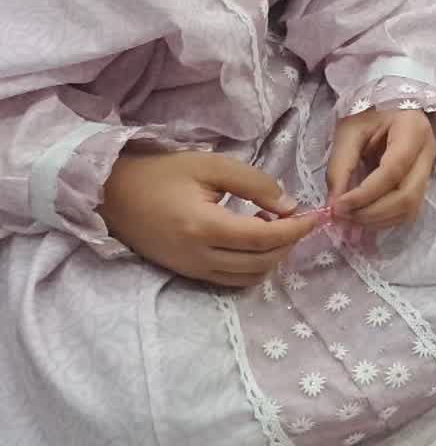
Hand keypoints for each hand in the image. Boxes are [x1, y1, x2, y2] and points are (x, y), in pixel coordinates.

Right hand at [100, 150, 319, 286]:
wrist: (111, 193)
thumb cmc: (162, 172)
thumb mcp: (211, 165)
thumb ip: (254, 184)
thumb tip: (288, 205)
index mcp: (204, 227)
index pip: (263, 238)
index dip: (294, 230)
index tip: (314, 217)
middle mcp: (198, 256)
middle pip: (260, 263)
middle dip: (287, 244)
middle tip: (298, 220)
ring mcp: (190, 269)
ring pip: (247, 277)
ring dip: (271, 257)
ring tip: (274, 226)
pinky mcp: (184, 272)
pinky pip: (229, 280)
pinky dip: (251, 266)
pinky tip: (252, 239)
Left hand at [327, 109, 435, 229]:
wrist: (389, 110)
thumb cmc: (369, 114)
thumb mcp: (349, 132)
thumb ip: (340, 167)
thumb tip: (334, 205)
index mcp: (412, 130)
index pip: (393, 170)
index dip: (365, 194)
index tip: (338, 206)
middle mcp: (428, 152)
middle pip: (407, 195)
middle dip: (372, 213)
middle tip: (343, 216)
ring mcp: (429, 169)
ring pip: (410, 208)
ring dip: (378, 220)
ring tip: (351, 217)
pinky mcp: (423, 183)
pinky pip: (409, 211)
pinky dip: (385, 220)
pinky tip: (365, 215)